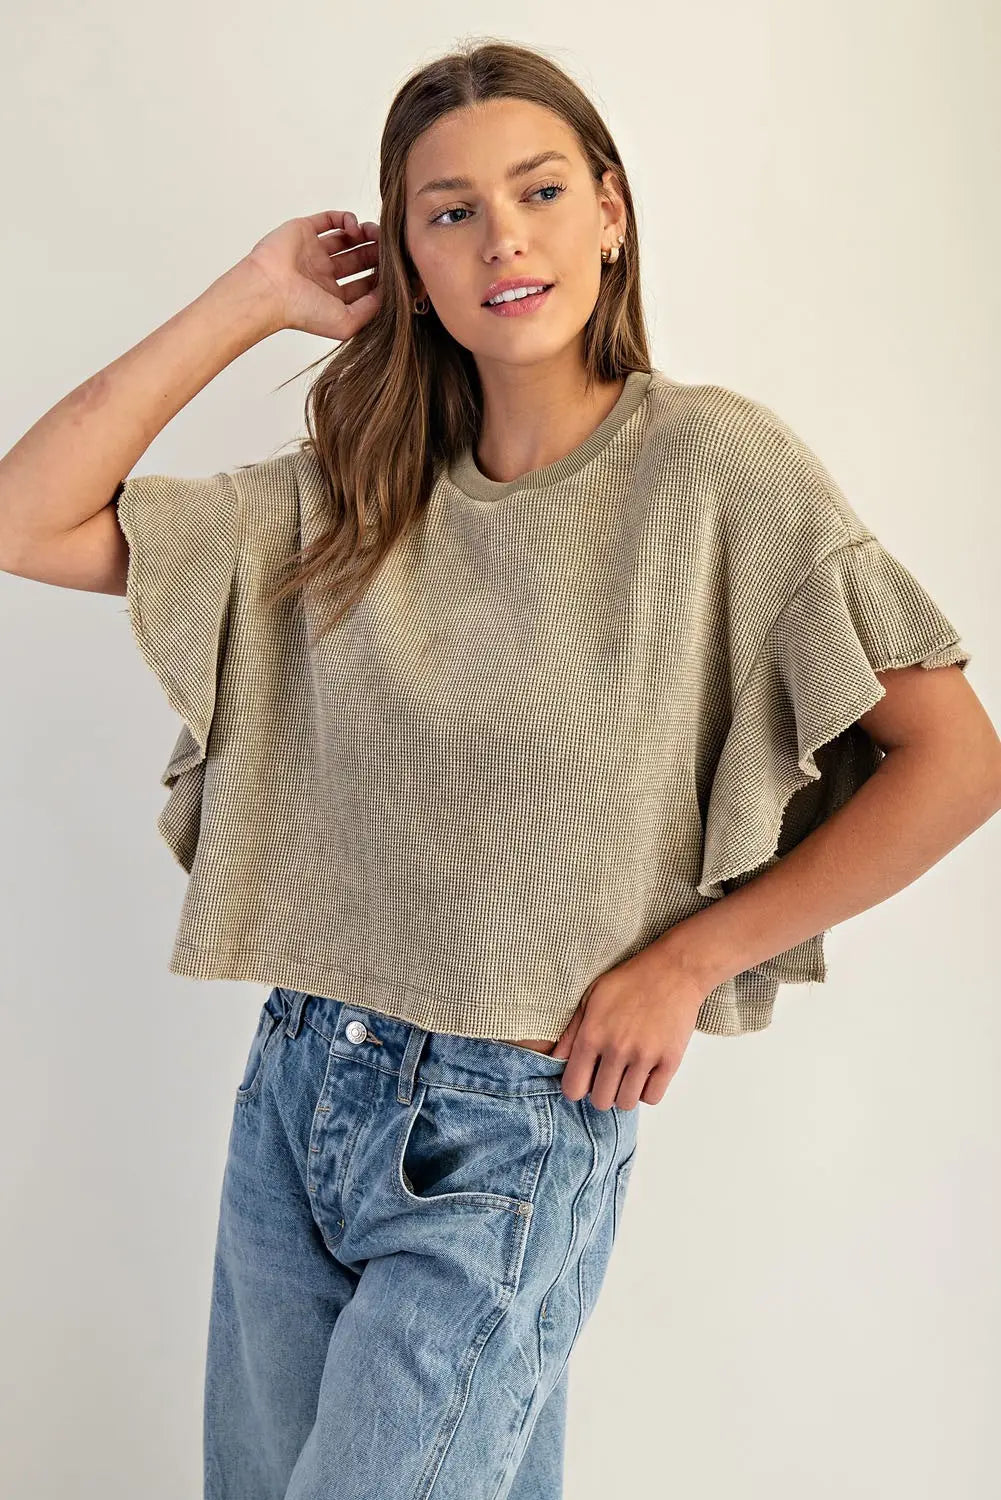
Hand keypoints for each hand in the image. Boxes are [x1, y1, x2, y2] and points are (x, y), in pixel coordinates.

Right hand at [242, 209, 381, 338]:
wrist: (269, 290)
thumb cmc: (301, 311)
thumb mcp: (347, 323)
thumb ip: (371, 309)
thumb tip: (388, 293)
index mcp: (333, 297)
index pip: (364, 284)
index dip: (382, 277)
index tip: (398, 271)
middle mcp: (323, 274)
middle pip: (359, 259)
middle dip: (376, 253)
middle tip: (391, 248)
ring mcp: (314, 252)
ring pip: (347, 239)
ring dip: (365, 234)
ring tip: (375, 233)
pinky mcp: (305, 231)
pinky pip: (330, 219)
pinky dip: (346, 219)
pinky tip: (355, 226)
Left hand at [550, 948, 706, 1110]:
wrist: (673, 970)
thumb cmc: (629, 981)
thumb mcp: (591, 998)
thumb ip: (571, 1032)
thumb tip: (555, 1060)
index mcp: (592, 1034)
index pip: (573, 1088)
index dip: (577, 1088)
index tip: (585, 1080)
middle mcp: (616, 1049)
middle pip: (600, 1101)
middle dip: (601, 1093)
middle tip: (608, 1077)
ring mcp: (644, 1056)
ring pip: (626, 1103)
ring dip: (624, 1094)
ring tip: (627, 1076)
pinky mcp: (670, 1060)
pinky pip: (652, 1097)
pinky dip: (646, 1091)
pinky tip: (645, 1074)